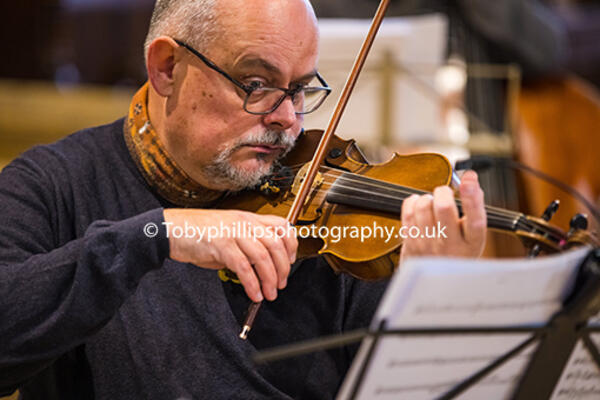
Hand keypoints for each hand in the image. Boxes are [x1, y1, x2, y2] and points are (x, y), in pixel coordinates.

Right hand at [163, 209, 296, 301]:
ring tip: (269, 293)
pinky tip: (254, 293)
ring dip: (269, 279)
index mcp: (247, 218)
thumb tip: (260, 268)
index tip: (291, 261)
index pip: (281, 226)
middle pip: (276, 244)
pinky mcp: (221, 244)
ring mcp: (232, 232)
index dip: (291, 245)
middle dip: (283, 267)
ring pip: (262, 256)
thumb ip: (245, 246)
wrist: (169, 229)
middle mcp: (243, 222)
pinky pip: (243, 267)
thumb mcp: (227, 233)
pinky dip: (252, 283)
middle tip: (280, 284)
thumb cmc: (196, 233)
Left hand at [399, 170, 486, 260]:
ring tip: (431, 202)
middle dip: (443, 191)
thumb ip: (474, 210)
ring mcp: (428, 245)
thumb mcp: (472, 237)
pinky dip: (413, 202)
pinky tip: (418, 205)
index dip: (472, 195)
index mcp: (472, 243)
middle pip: (444, 207)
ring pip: (423, 206)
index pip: (475, 218)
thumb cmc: (456, 252)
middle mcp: (450, 245)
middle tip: (444, 192)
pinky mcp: (410, 243)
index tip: (469, 177)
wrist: (435, 282)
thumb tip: (470, 180)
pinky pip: (408, 212)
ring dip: (427, 197)